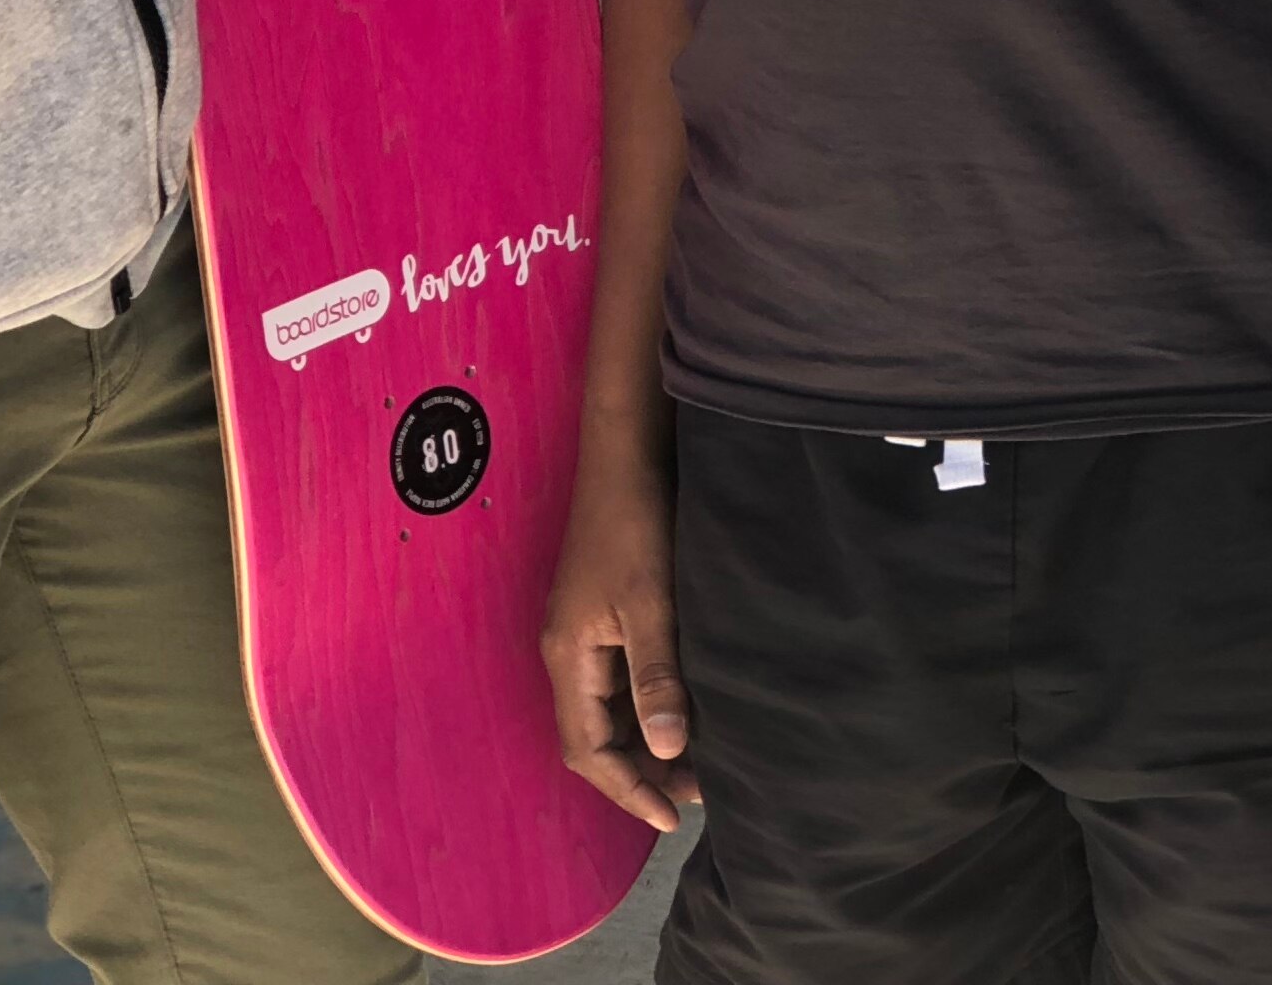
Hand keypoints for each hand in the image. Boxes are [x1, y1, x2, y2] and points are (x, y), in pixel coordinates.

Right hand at [539, 455, 695, 830]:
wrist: (627, 453)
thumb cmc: (635, 523)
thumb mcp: (651, 604)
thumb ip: (657, 677)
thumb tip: (666, 750)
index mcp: (569, 656)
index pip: (587, 750)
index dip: (627, 790)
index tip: (671, 818)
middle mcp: (569, 650)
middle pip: (597, 735)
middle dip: (643, 772)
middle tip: (699, 794)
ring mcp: (585, 630)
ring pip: (612, 708)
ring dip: (650, 739)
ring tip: (702, 761)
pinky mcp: (605, 611)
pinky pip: (623, 678)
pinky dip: (653, 703)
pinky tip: (689, 708)